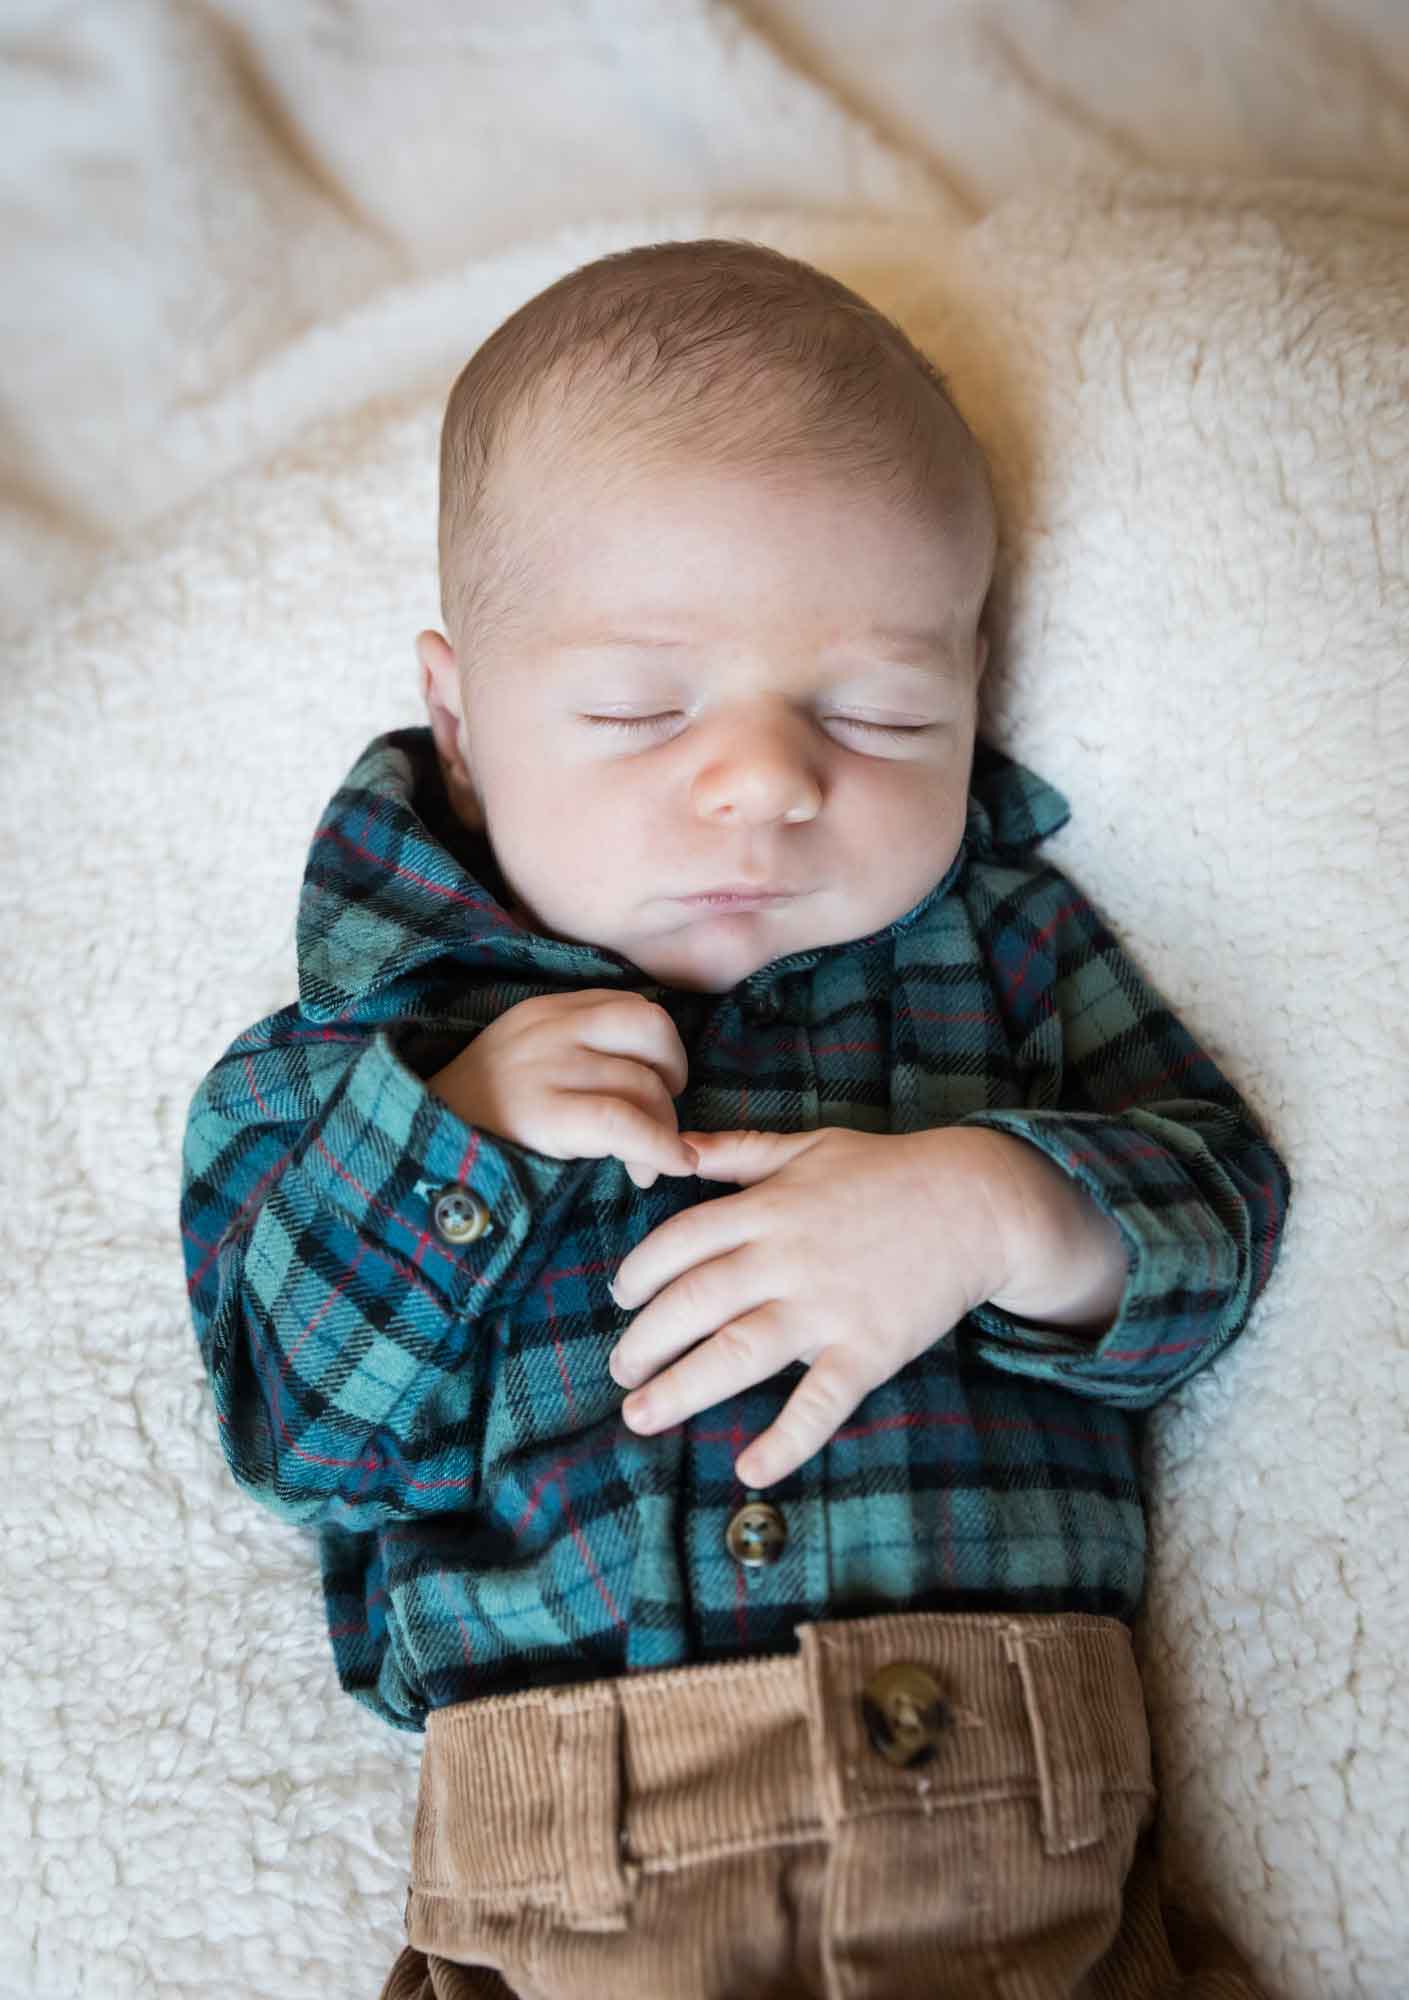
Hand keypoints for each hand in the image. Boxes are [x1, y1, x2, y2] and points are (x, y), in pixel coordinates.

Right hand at [424, 990, 698, 1186]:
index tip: (658, 1084)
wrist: (416, 1146)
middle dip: (673, 1075)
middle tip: (660, 1118)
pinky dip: (660, 1147)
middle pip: (652, 1029)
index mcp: (548, 1010)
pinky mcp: (544, 1114)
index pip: (633, 1007)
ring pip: (644, 1085)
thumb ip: (580, 1051)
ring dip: (662, 1132)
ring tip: (642, 1167)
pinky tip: (668, 1167)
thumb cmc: (480, 1116)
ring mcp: (547, 1067)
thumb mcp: (526, 1058)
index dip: (661, 1049)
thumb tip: (656, 1082)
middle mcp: (551, 1028)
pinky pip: (625, 1123)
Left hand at [606, 1125, 1009, 1486]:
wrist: (977, 1202)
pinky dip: (785, 1439)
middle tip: (619, 1371)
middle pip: (693, 1302)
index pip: (679, 1243)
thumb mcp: (807, 1146)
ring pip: (738, 1353)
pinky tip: (748, 1468)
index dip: (638, 1273)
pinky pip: (821, 1402)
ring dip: (682, 1389)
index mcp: (767, 1209)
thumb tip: (675, 1146)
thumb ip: (737, 1151)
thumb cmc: (888, 1171)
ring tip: (639, 1416)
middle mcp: (786, 1259)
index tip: (621, 1298)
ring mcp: (827, 1308)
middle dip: (645, 1341)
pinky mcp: (868, 1349)